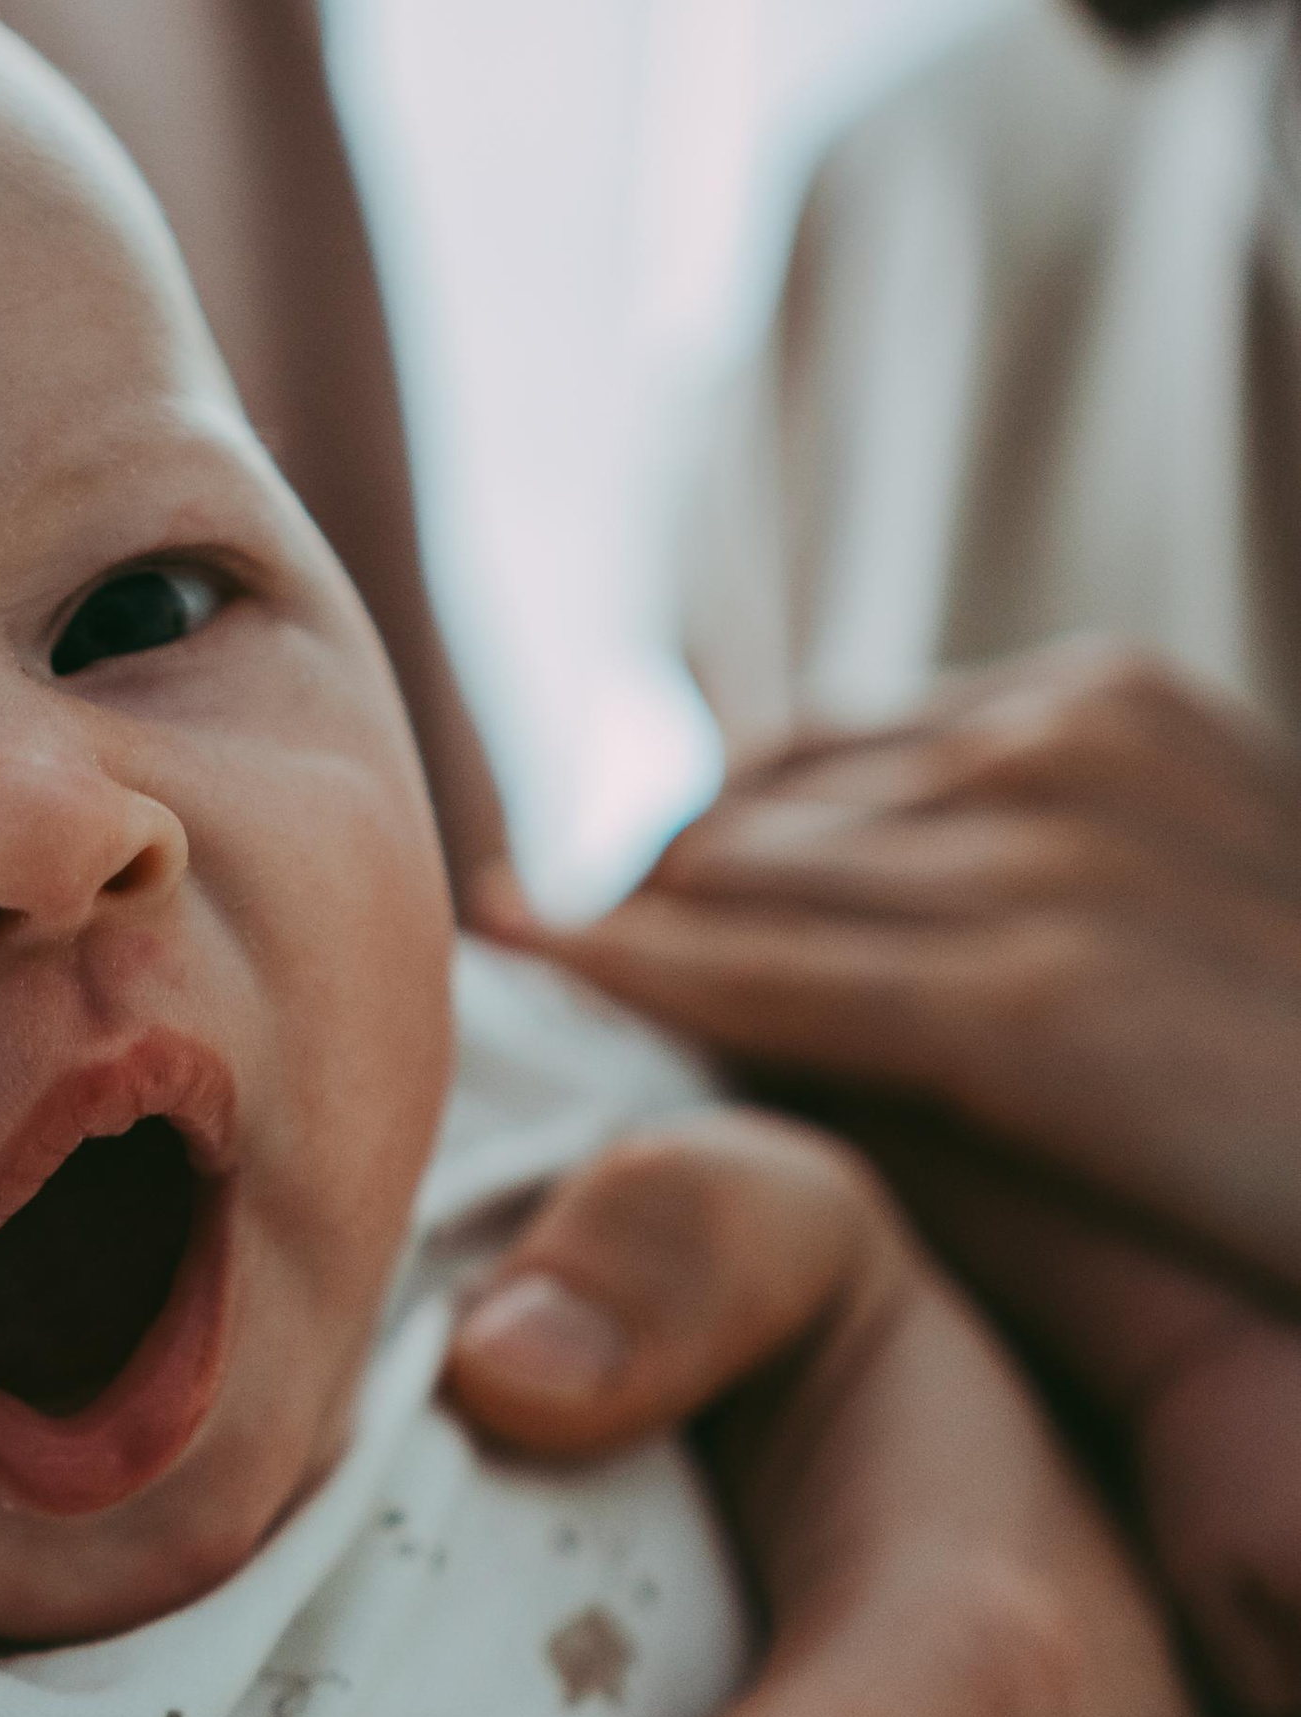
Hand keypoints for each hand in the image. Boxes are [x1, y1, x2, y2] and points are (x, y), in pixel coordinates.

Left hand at [484, 645, 1300, 1293]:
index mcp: (1110, 707)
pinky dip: (628, 983)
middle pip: (746, 818)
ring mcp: (1048, 858)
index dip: (697, 862)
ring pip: (728, 888)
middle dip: (637, 910)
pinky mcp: (1032, 1002)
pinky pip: (760, 981)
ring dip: (615, 951)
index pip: (813, 764)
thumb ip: (1031, 899)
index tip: (598, 933)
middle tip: (530, 984)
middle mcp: (1064, 743)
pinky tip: (532, 982)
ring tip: (518, 1009)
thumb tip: (812, 929)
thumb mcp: (1198, 927)